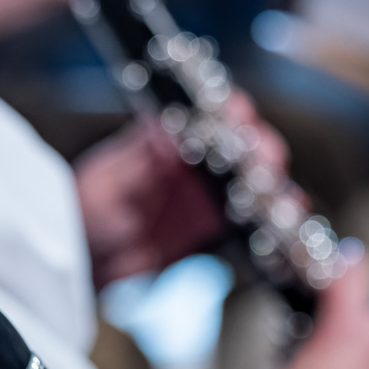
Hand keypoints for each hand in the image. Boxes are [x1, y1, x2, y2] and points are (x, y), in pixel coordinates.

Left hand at [77, 91, 289, 284]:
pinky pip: (249, 216)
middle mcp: (188, 159)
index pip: (202, 113)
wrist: (81, 258)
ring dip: (270, 180)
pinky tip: (287, 213)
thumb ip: (138, 162)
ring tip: (277, 190)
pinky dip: (271, 213)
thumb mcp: (107, 186)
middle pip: (237, 142)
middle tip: (263, 161)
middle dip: (257, 147)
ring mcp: (202, 190)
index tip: (239, 115)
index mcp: (162, 137)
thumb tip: (165, 131)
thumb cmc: (84, 214)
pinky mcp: (210, 222)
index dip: (225, 109)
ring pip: (250, 176)